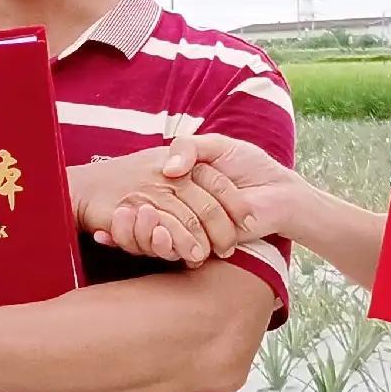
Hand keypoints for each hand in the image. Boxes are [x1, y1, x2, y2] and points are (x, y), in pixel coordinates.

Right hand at [104, 133, 308, 263]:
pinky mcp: (199, 244)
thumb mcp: (218, 146)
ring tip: (116, 224)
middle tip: (108, 214)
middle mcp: (183, 205)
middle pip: (147, 213)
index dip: (129, 191)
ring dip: (135, 231)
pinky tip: (127, 238)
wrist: (282, 196)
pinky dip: (147, 243)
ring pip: (152, 231)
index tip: (109, 197)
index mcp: (184, 182)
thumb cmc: (252, 167)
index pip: (150, 186)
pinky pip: (166, 245)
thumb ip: (191, 148)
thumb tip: (167, 167)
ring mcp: (190, 227)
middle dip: (129, 216)